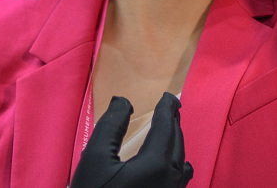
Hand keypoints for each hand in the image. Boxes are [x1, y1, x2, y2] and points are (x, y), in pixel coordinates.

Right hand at [71, 93, 192, 187]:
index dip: (167, 108)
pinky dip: (175, 165)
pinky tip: (167, 166)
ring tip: (168, 134)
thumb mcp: (95, 158)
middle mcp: (170, 181)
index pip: (166, 126)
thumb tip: (124, 102)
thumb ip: (111, 125)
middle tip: (169, 110)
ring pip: (181, 163)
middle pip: (177, 143)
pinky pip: (178, 181)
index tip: (169, 96)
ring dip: (176, 145)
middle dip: (173, 124)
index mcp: (156, 164)